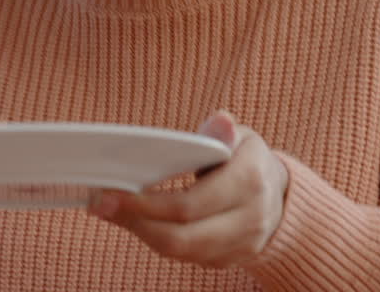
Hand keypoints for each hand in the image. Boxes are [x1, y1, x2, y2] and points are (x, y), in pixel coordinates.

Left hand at [87, 111, 288, 267]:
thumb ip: (223, 133)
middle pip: (181, 237)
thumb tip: (220, 120)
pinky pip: (186, 257)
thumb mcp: (240, 138)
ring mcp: (243, 246)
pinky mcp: (230, 260)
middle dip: (134, 223)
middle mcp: (250, 220)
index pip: (189, 204)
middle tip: (99, 205)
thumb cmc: (246, 159)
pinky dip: (156, 240)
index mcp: (250, 182)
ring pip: (181, 252)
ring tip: (111, 211)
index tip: (109, 191)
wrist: (281, 197)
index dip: (145, 205)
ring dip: (140, 233)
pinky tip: (135, 221)